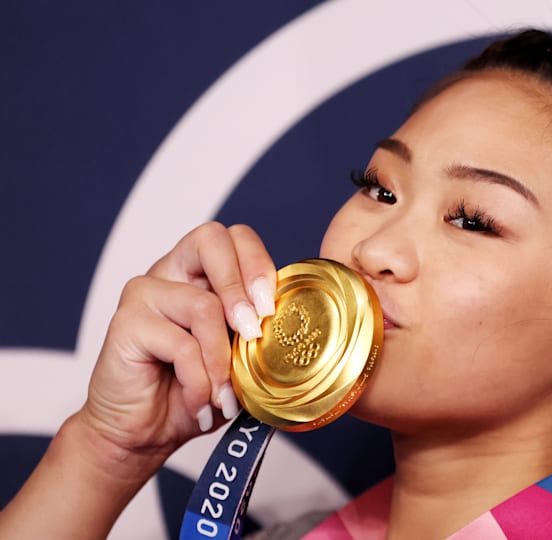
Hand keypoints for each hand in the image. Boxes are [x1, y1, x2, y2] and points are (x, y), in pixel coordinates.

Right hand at [80, 222, 276, 460]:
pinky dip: (199, 381)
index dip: (258, 263)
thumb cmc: (193, 392)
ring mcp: (144, 294)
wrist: (144, 433)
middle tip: (253, 332)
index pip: (235, 237)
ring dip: (222, 359)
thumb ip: (256, 331)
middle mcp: (170, 272)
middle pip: (211, 239)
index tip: (271, 308)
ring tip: (225, 396)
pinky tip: (199, 404)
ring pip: (203, 305)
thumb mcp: (237, 359)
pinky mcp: (125, 323)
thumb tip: (292, 324)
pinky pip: (181, 344)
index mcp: (201, 272)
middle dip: (241, 285)